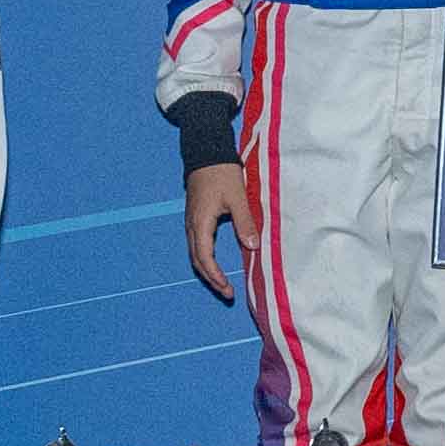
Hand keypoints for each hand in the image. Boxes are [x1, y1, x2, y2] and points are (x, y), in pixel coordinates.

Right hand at [185, 159, 255, 305]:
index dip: (215, 276)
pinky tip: (215, 262)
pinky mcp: (195, 217)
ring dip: (207, 270)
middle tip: (227, 293)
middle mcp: (192, 225)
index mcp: (201, 222)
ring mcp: (191, 221)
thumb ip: (245, 222)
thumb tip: (252, 247)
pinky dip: (205, 258)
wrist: (206, 152)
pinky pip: (197, 244)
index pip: (204, 257)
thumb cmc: (222, 172)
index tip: (227, 289)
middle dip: (211, 279)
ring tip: (222, 282)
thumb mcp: (238, 197)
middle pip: (197, 260)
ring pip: (195, 253)